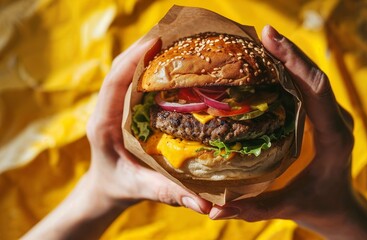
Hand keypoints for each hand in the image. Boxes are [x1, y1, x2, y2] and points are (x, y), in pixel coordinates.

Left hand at [23, 38, 210, 239]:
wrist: (105, 187)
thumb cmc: (119, 186)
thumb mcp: (142, 189)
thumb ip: (169, 193)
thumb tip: (207, 204)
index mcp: (104, 123)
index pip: (114, 82)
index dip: (132, 60)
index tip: (155, 43)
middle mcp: (107, 109)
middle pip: (121, 68)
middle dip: (143, 49)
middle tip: (174, 35)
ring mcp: (114, 105)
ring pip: (127, 71)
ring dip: (147, 55)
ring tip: (175, 41)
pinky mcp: (124, 106)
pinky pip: (134, 80)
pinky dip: (150, 67)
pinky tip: (171, 63)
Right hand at [209, 25, 366, 239]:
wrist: (341, 208)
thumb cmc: (319, 206)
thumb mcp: (287, 208)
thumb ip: (253, 209)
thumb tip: (215, 209)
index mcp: (333, 137)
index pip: (317, 89)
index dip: (295, 62)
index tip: (270, 39)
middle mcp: (335, 119)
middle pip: (314, 75)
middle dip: (288, 51)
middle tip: (261, 33)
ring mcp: (330, 115)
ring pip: (312, 77)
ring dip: (289, 56)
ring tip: (261, 41)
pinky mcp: (322, 115)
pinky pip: (307, 86)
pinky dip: (289, 70)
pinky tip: (267, 63)